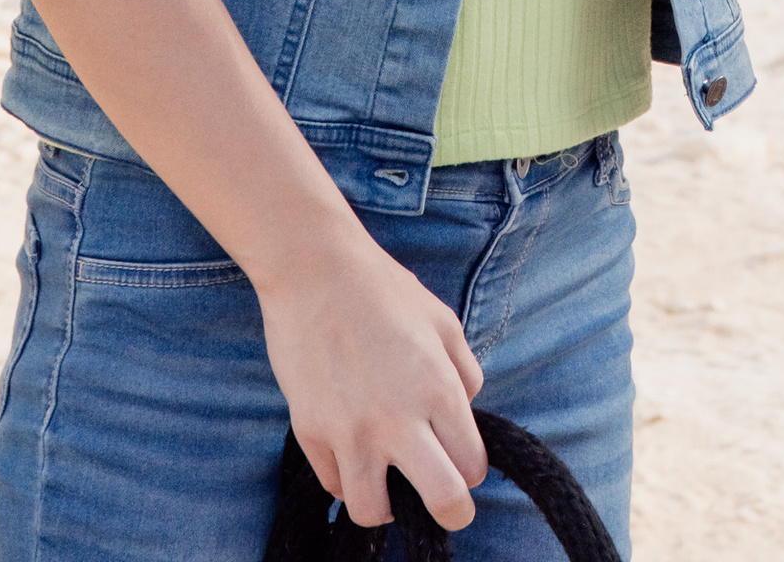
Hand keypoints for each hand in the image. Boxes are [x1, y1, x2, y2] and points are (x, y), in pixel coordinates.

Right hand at [261, 224, 487, 530]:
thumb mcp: (443, 320)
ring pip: (374, 513)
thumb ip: (464, 372)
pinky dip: (346, 478)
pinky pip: (334, 485)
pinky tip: (351, 452)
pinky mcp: (310, 433)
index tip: (460, 462)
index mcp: (438, 389)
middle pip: (444, 501)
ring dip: (385, 506)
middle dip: (452, 512)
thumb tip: (466, 413)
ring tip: (386, 482)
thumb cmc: (384, 290)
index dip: (470, 470)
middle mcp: (399, 419)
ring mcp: (350, 431)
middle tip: (444, 504)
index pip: (472, 467)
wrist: (315, 270)